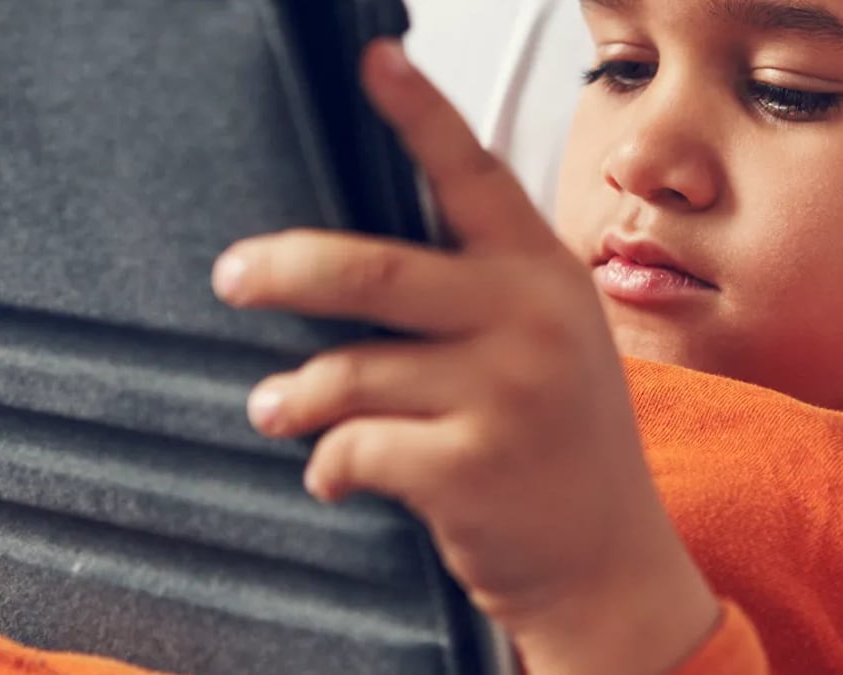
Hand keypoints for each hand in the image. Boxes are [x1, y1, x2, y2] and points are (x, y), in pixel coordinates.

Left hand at [211, 40, 718, 673]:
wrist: (608, 559)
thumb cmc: (566, 444)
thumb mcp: (551, 344)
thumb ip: (480, 295)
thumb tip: (353, 264)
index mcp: (546, 277)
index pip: (474, 177)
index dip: (419, 115)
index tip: (373, 61)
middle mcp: (533, 322)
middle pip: (377, 270)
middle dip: (286, 270)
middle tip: (234, 276)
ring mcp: (506, 394)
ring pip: (347, 371)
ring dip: (294, 398)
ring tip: (278, 408)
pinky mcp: (470, 467)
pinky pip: (352, 449)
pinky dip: (328, 466)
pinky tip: (337, 475)